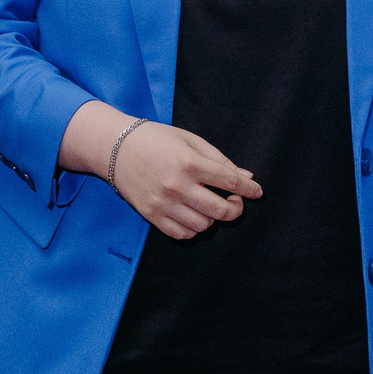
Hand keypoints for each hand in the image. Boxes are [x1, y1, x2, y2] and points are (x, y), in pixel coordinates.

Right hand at [60, 102, 258, 239]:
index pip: (230, 181)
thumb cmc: (156, 139)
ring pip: (203, 225)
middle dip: (236, 209)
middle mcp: (177, 185)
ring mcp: (163, 203)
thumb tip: (246, 177)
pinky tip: (194, 216)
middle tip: (235, 202)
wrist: (115, 148)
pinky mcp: (152, 215)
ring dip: (213, 218)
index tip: (256, 191)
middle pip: (220, 210)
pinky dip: (194, 229)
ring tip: (209, 206)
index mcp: (189, 162)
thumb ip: (219, 160)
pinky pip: (182, 234)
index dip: (249, 189)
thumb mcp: (190, 140)